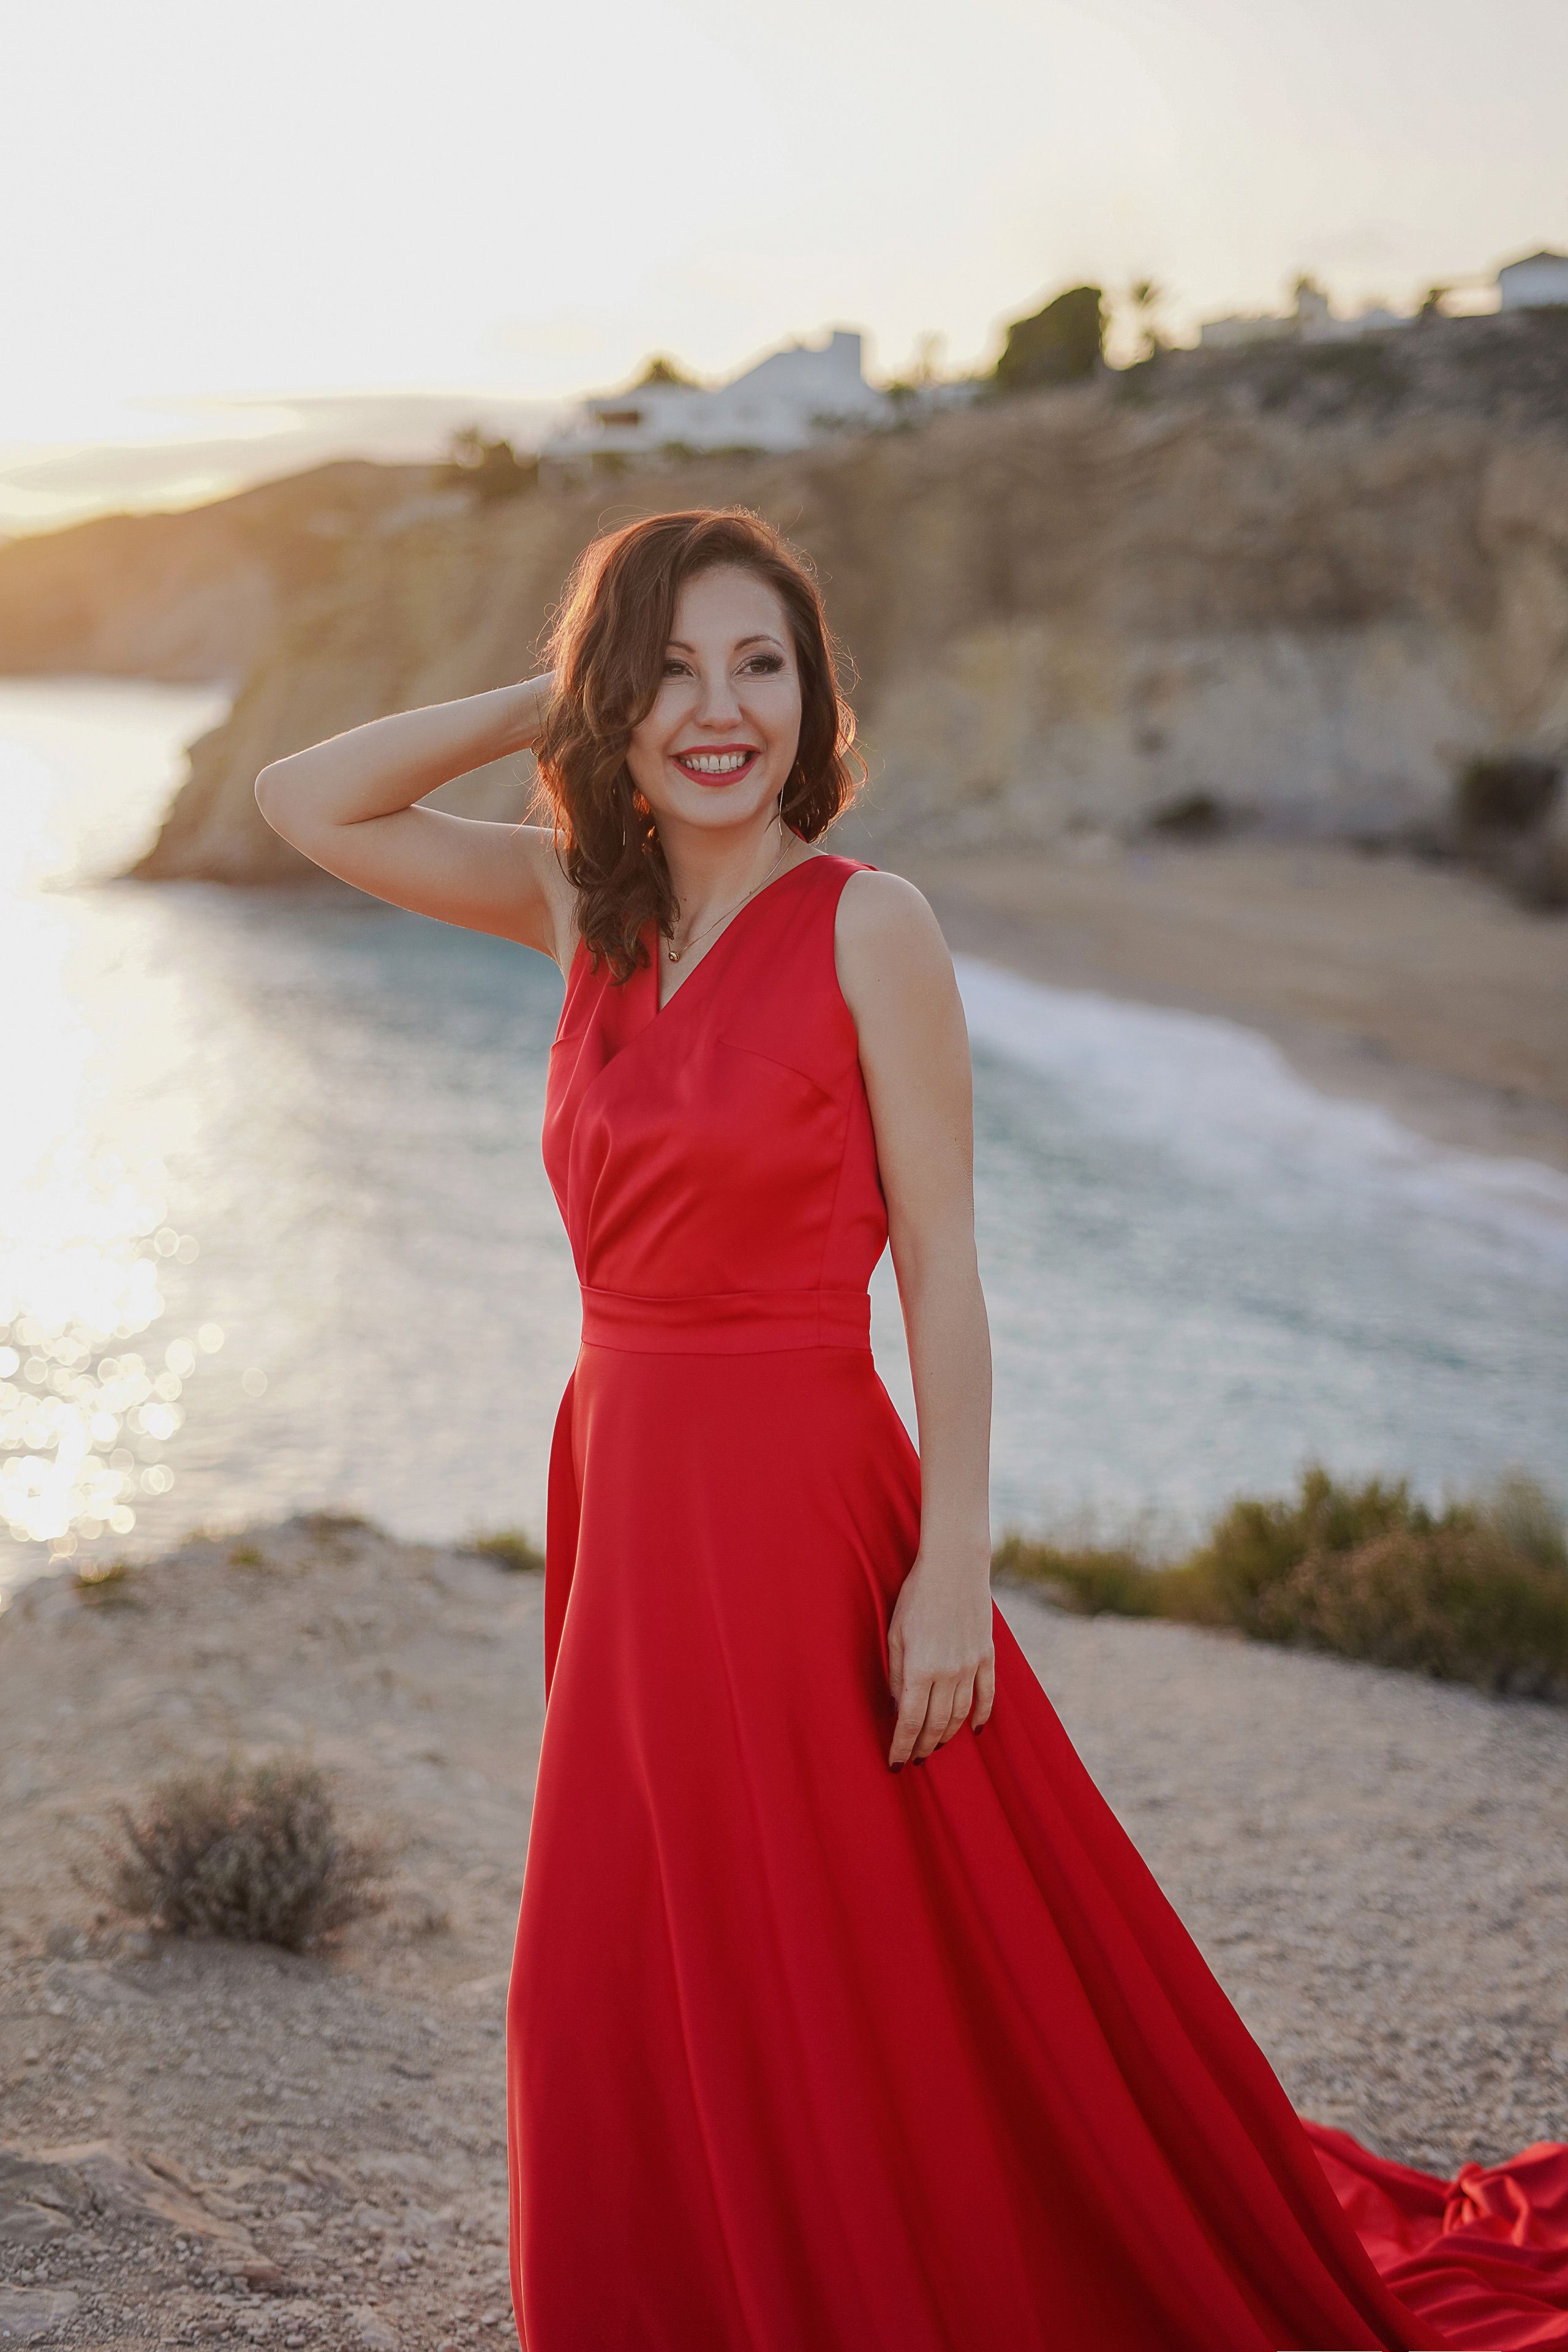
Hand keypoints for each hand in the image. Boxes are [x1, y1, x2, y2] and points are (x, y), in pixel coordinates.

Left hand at [887, 1550, 994, 1767]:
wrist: (954, 1568)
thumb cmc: (916, 1597)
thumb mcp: (895, 1635)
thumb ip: (897, 1674)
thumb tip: (898, 1708)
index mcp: (920, 1669)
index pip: (910, 1722)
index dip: (902, 1746)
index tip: (895, 1763)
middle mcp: (948, 1673)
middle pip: (935, 1724)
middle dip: (923, 1746)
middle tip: (914, 1759)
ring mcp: (971, 1666)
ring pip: (959, 1714)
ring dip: (946, 1735)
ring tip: (935, 1747)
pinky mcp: (986, 1656)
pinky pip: (987, 1694)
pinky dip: (981, 1715)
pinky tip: (974, 1730)